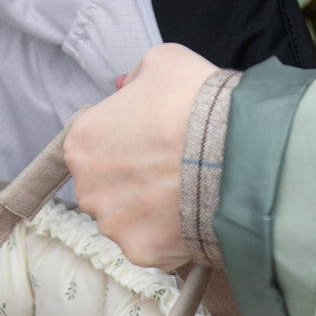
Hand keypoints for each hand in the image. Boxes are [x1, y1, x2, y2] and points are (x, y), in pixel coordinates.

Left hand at [65, 43, 217, 269]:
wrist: (233, 151)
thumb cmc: (195, 103)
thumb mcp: (162, 63)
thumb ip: (135, 79)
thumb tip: (128, 89)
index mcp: (81, 144)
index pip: (94, 146)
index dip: (126, 142)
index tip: (152, 142)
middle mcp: (88, 189)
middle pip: (107, 189)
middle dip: (134, 182)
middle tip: (171, 169)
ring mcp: (114, 225)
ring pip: (129, 221)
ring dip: (151, 212)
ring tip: (186, 194)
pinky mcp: (141, 253)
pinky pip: (154, 246)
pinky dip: (170, 237)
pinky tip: (193, 217)